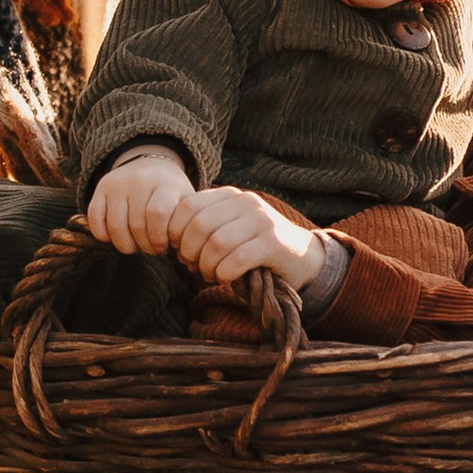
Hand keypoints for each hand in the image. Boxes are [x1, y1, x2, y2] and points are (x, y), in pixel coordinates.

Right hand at [86, 144, 200, 256]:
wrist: (149, 165)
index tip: (165, 247)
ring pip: (115, 225)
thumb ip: (185, 225)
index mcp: (166, 183)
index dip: (159, 238)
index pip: (158, 213)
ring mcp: (119, 182)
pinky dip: (103, 235)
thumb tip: (186, 258)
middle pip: (137, 224)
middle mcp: (140, 179)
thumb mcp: (184, 203)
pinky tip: (115, 237)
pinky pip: (95, 218)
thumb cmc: (171, 195)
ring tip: (135, 246)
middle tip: (151, 249)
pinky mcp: (102, 187)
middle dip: (144, 246)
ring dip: (125, 245)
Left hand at [171, 184, 337, 300]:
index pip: (187, 206)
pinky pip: (236, 260)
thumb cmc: (255, 247)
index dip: (175, 231)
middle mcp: (245, 202)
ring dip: (207, 266)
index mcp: (229, 195)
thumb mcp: (228, 228)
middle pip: (198, 225)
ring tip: (211, 274)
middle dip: (189, 251)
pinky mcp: (274, 243)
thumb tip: (169, 242)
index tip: (178, 250)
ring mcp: (262, 221)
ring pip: (216, 243)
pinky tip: (226, 278)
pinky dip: (224, 273)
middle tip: (193, 267)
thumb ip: (202, 227)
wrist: (302, 258)